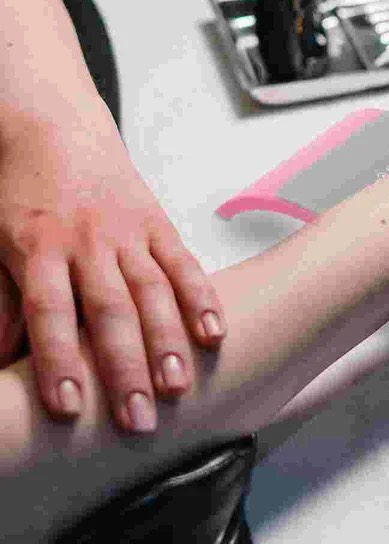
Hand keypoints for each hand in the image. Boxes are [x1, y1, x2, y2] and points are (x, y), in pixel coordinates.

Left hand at [0, 100, 226, 432]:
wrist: (53, 127)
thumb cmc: (22, 189)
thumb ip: (4, 303)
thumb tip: (1, 363)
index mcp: (39, 246)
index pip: (49, 312)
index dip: (58, 360)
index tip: (68, 407)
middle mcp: (87, 240)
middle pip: (110, 309)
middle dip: (125, 366)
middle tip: (139, 417)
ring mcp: (127, 230)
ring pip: (152, 290)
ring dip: (168, 340)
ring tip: (180, 384)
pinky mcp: (156, 222)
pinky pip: (182, 262)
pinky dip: (200, 296)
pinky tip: (214, 331)